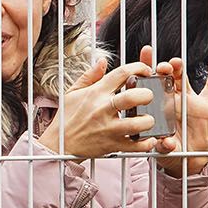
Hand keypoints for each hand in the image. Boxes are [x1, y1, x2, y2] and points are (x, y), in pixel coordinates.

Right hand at [36, 58, 165, 159]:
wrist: (58, 144)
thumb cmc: (66, 118)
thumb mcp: (73, 92)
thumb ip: (90, 76)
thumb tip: (103, 61)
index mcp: (96, 93)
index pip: (121, 73)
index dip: (138, 67)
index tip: (145, 71)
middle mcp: (103, 109)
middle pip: (133, 97)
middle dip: (147, 94)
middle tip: (149, 96)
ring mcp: (108, 129)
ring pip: (137, 124)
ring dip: (149, 121)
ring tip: (148, 119)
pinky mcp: (112, 145)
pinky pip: (135, 146)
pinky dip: (146, 144)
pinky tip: (148, 138)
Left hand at [146, 47, 207, 176]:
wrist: (190, 157)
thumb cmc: (172, 150)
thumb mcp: (164, 150)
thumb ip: (165, 146)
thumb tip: (166, 145)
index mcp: (157, 106)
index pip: (148, 83)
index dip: (146, 67)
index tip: (145, 53)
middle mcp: (170, 99)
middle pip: (165, 77)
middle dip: (164, 68)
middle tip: (162, 67)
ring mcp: (188, 100)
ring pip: (182, 78)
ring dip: (179, 68)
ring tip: (176, 62)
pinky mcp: (204, 105)